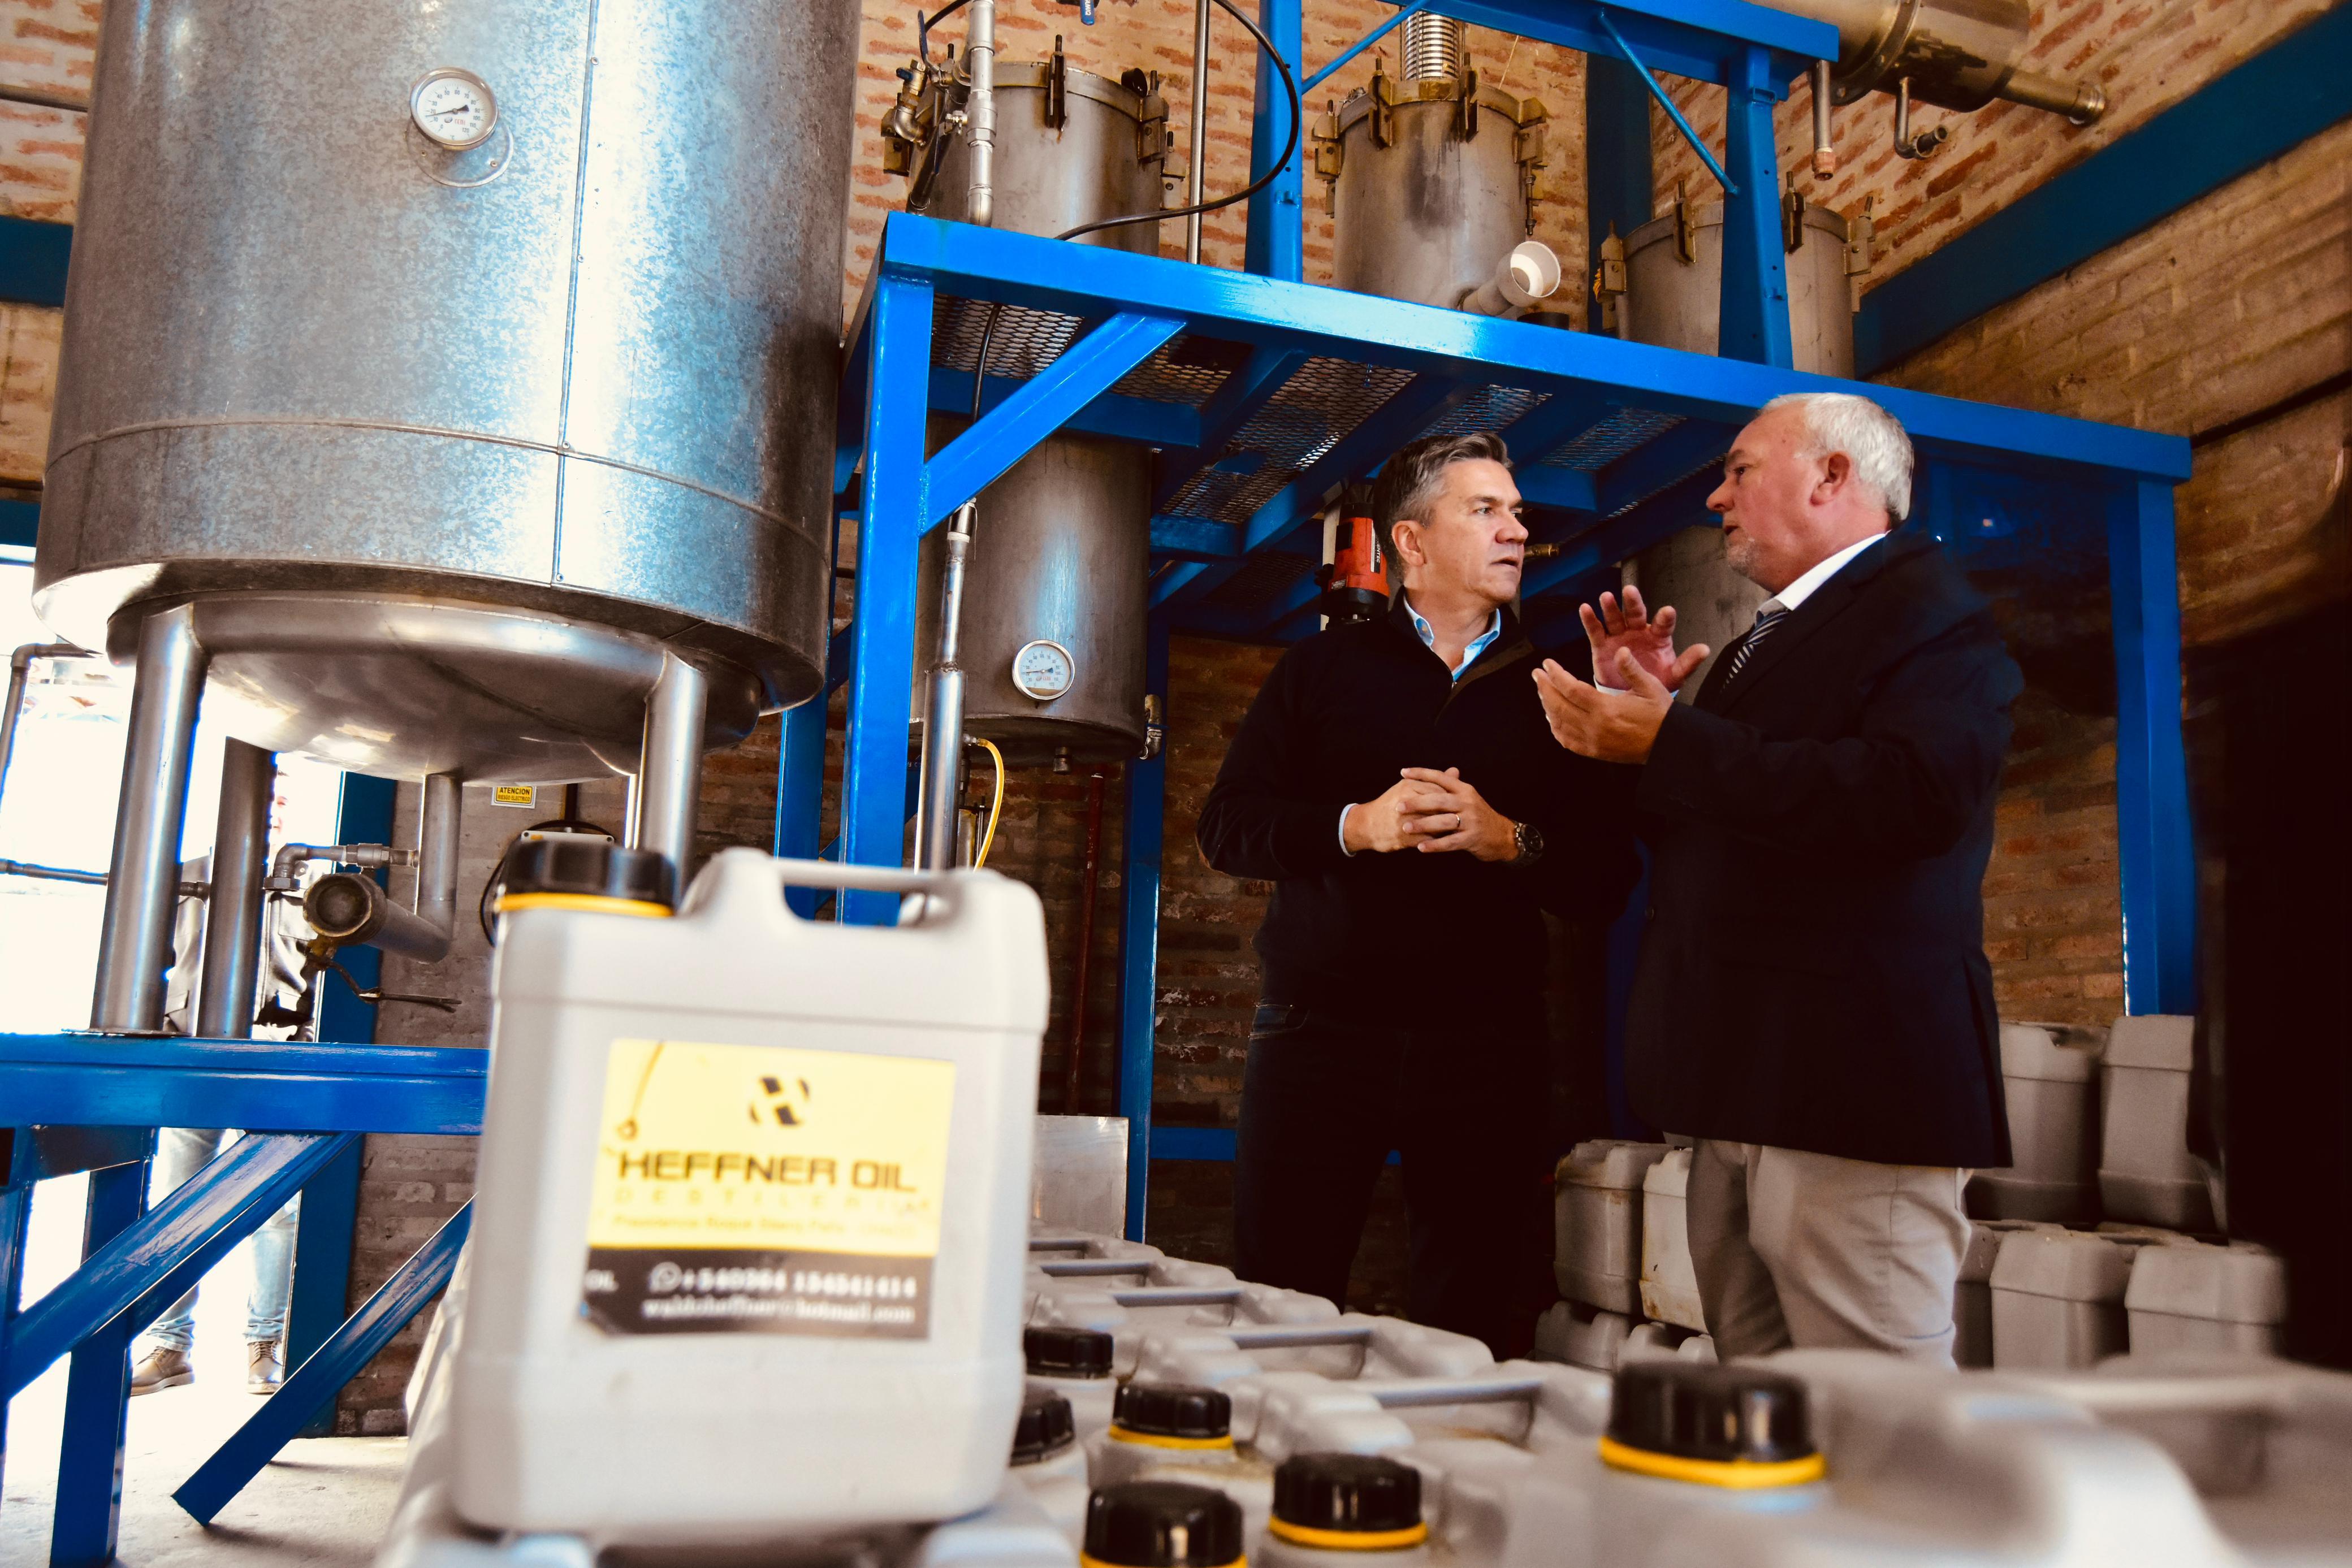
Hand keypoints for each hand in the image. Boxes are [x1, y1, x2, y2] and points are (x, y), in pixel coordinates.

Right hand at [1343, 774, 1461, 854]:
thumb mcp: (1410, 787)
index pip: (1439, 790)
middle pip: (1438, 807)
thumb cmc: (1391, 804)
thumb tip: (1455, 771)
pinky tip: (1444, 841)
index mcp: (1408, 786)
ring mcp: (1404, 820)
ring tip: (1456, 830)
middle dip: (1451, 813)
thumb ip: (1433, 781)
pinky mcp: (1403, 837)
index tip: (1461, 804)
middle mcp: (1406, 801)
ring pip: (1434, 823)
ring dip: (1446, 828)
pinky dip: (1437, 841)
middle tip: (1463, 817)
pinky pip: (1426, 839)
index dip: (1452, 798)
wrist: (1367, 824)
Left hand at [1395, 767, 1519, 860]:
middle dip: (1417, 803)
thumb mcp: (1469, 798)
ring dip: (1423, 825)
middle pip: (1439, 800)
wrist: (1502, 836)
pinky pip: (1450, 842)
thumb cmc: (1479, 816)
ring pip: (1443, 821)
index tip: (1403, 773)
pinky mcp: (1472, 838)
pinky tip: (1420, 847)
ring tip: (1405, 827)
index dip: (1422, 774)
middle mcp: (1468, 802)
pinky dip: (1435, 845)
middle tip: (1398, 806)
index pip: (1441, 777)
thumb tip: (1446, 771)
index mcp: (1465, 790)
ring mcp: (1471, 821)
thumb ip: (1454, 787)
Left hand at [1533, 648, 1681, 763]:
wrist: (1668, 745)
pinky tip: (1552, 717)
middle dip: (1544, 688)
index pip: (1571, 689)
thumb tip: (1621, 651)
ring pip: (1559, 723)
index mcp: (1606, 709)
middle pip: (1558, 706)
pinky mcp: (1594, 752)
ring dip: (1547, 706)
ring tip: (1542, 691)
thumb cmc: (1661, 716)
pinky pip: (1567, 741)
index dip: (1556, 676)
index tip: (1547, 665)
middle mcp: (1595, 727)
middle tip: (1537, 675)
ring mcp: (1592, 742)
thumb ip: (1631, 669)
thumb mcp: (1650, 687)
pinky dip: (1556, 728)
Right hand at [1580, 587, 1709, 692]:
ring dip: (1610, 608)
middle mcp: (1638, 631)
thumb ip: (1687, 663)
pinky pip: (1596, 630)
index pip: (1663, 625)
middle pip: (1635, 614)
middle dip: (1633, 603)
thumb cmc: (1654, 680)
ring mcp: (1619, 636)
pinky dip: (1590, 619)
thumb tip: (1705, 650)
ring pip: (1615, 618)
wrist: (1631, 695)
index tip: (1667, 612)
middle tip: (1630, 591)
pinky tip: (1586, 608)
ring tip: (1605, 597)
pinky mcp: (1602, 644)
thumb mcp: (1673, 675)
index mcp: (1658, 637)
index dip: (1665, 618)